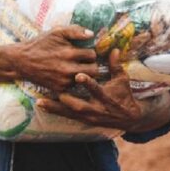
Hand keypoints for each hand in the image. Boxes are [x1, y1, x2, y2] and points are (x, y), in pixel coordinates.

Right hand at [8, 26, 97, 92]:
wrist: (22, 61)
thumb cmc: (40, 44)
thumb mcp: (56, 32)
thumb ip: (75, 31)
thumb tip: (92, 34)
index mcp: (69, 53)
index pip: (92, 55)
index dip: (90, 52)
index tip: (84, 51)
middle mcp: (68, 69)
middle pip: (94, 70)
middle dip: (91, 65)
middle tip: (84, 62)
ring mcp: (64, 81)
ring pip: (86, 80)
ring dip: (84, 74)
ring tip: (77, 68)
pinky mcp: (59, 89)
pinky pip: (75, 87)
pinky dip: (74, 82)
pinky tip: (67, 75)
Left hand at [37, 49, 169, 131]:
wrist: (128, 118)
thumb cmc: (124, 95)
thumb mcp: (122, 80)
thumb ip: (115, 65)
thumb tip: (113, 49)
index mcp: (106, 97)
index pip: (97, 90)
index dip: (88, 83)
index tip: (79, 75)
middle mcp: (96, 109)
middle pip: (80, 106)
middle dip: (68, 100)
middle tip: (55, 93)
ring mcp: (89, 117)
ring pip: (70, 113)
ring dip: (55, 108)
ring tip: (41, 102)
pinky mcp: (84, 121)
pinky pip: (67, 116)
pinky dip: (56, 112)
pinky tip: (43, 107)